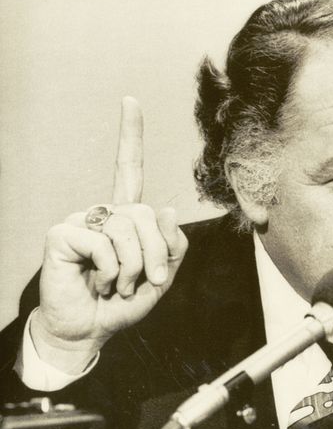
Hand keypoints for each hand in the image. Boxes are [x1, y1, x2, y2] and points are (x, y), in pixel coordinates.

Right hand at [32, 97, 187, 372]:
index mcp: (126, 216)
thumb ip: (173, 244)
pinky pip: (103, 243)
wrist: (91, 328)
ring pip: (128, 228)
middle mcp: (104, 211)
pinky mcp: (63, 232)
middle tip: (144, 282)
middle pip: (147, 214)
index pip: (128, 168)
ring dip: (133, 267)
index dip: (130, 134)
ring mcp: (82, 219)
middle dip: (154, 256)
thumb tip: (167, 207)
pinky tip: (97, 280)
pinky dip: (111, 270)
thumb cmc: (125, 300)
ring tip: (117, 284)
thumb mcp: (162, 275)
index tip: (129, 100)